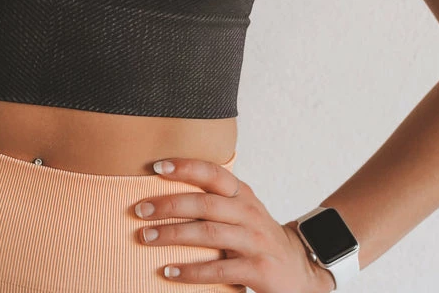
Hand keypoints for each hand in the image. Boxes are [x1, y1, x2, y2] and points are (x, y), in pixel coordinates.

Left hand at [133, 157, 334, 291]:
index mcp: (243, 194)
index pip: (213, 173)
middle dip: (169, 204)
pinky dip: (191, 271)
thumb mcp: (242, 210)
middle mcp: (249, 213)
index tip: (156, 167)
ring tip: (145, 238)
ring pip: (208, 234)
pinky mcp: (257, 269)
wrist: (298, 268)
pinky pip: (218, 270)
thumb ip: (215, 199)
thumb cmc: (257, 236)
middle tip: (140, 209)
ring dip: (172, 235)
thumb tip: (167, 189)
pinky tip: (169, 271)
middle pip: (205, 203)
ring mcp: (254, 241)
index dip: (186, 167)